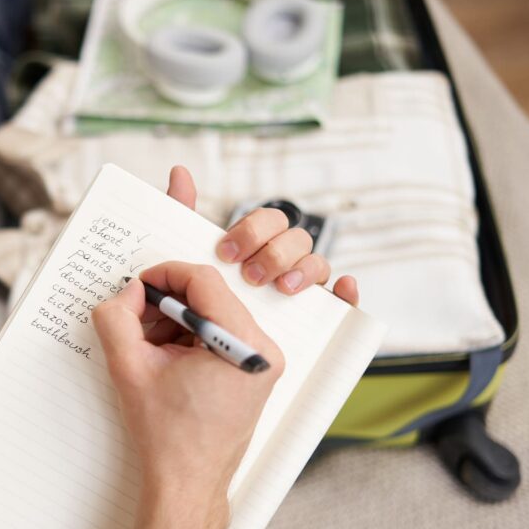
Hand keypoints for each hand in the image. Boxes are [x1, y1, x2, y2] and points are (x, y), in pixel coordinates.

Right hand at [93, 167, 357, 498]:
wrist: (187, 483)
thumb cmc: (166, 435)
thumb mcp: (129, 368)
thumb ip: (117, 318)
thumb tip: (128, 292)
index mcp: (244, 345)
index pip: (203, 280)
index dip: (164, 275)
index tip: (138, 287)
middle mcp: (264, 350)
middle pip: (211, 296)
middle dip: (167, 303)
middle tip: (136, 322)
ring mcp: (264, 362)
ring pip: (215, 314)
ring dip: (177, 320)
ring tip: (149, 347)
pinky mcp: (255, 373)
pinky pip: (222, 335)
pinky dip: (191, 337)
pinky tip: (167, 359)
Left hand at [166, 165, 357, 305]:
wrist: (203, 356)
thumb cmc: (198, 301)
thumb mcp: (187, 257)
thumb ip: (182, 214)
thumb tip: (179, 172)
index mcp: (256, 246)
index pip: (268, 221)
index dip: (251, 230)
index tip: (226, 252)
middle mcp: (282, 263)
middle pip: (295, 238)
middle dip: (273, 252)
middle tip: (249, 276)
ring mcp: (301, 289)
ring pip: (318, 263)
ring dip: (302, 269)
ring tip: (281, 288)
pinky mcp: (318, 317)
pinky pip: (344, 302)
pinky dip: (348, 292)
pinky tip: (343, 289)